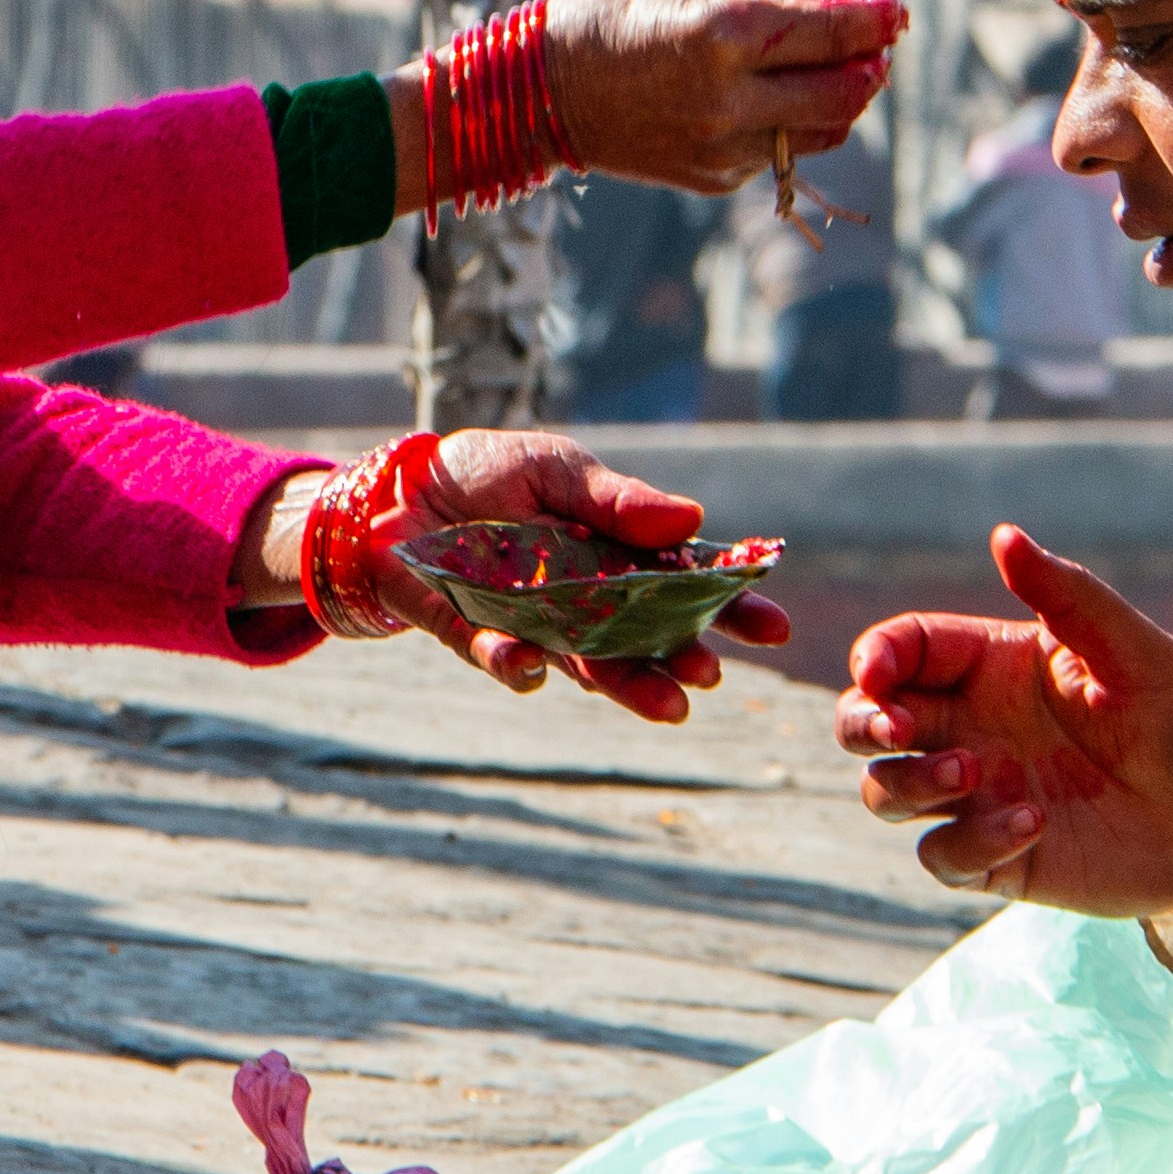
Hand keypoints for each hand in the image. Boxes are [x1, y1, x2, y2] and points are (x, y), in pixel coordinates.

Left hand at [252, 430, 790, 723]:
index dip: (730, 608)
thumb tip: (689, 517)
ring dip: (625, 685)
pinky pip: (500, 657)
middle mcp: (583, 602)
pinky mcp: (473, 635)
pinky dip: (515, 662)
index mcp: (614, 555)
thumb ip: (616, 500)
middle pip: (646, 639)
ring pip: (587, 667)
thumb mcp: (557, 469)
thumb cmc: (488, 476)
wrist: (396, 489)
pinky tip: (532, 664)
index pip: (684, 586)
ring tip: (667, 703)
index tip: (776, 629)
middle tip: (711, 676)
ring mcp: (533, 626)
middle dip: (681, 660)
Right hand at [525, 0, 903, 194]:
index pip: (831, 35)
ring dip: (840, 101)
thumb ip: (775, 6)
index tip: (898, 11)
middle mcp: (729, 99)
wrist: (541, 91)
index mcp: (723, 37)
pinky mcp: (713, 179)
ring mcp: (722, 148)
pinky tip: (763, 99)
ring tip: (831, 71)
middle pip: (844, 95)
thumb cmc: (620, 16)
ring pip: (823, 133)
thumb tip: (846, 20)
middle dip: (871, 67)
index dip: (876, 22)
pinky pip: (777, 153)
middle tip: (876, 47)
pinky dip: (787, 124)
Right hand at [837, 524, 1172, 913]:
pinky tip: (1030, 824)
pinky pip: (942, 856)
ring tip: (973, 772)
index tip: (880, 674)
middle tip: (898, 730)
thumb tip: (1003, 535)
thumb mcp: (1128, 646)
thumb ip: (1064, 592)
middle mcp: (972, 729)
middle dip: (863, 723)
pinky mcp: (1001, 859)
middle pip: (866, 724)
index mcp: (990, 668)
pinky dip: (969, 842)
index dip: (875, 658)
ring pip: (885, 793)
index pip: (902, 651)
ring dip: (910, 782)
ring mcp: (979, 796)